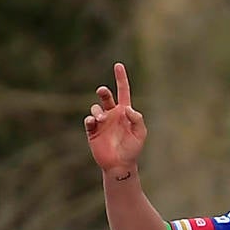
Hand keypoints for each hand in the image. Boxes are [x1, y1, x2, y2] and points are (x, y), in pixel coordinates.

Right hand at [85, 62, 147, 178]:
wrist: (120, 165)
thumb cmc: (132, 149)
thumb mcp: (140, 134)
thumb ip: (136, 119)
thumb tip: (126, 108)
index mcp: (124, 112)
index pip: (123, 91)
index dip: (121, 78)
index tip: (118, 65)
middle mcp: (112, 114)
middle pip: (105, 97)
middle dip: (103, 92)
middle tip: (102, 91)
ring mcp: (102, 122)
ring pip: (96, 108)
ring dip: (98, 111)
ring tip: (102, 120)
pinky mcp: (93, 131)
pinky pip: (89, 120)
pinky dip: (90, 119)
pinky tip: (94, 122)